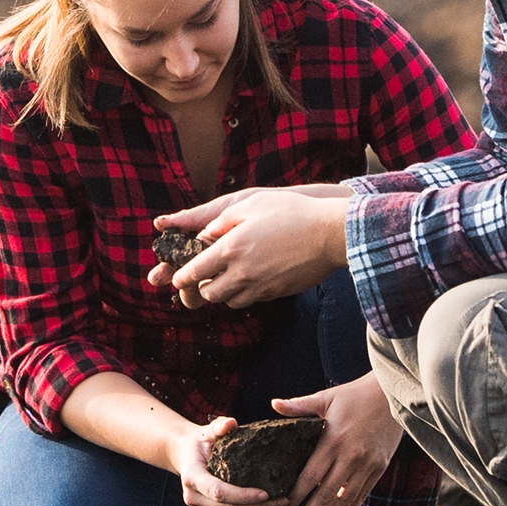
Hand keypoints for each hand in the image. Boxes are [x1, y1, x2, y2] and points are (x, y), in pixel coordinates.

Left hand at [147, 187, 351, 308]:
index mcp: (231, 248)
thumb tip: (204, 235)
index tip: (177, 277)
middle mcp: (242, 272)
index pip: (193, 272)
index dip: (181, 277)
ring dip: (222, 292)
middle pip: (208, 294)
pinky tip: (249, 278)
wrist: (329, 234)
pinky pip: (250, 300)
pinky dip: (243, 294)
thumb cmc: (292, 212)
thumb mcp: (251, 204)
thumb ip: (222, 221)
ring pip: (228, 301)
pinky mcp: (275, 293)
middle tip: (203, 277)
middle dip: (201, 287)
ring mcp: (260, 286)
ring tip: (226, 277)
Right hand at [169, 416, 291, 505]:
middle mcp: (193, 497)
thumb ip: (219, 426)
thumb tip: (232, 422)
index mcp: (192, 477)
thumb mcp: (209, 430)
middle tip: (285, 503)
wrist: (185, 454)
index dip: (242, 495)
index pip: (219, 492)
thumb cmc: (201, 440)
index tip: (266, 493)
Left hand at [272, 376, 403, 505]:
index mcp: (334, 440)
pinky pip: (363, 494)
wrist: (391, 395)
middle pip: (327, 493)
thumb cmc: (354, 395)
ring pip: (346, 499)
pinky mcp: (379, 467)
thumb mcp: (326, 398)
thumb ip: (299, 406)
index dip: (298, 493)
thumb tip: (274, 404)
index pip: (312, 474)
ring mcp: (367, 464)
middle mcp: (351, 456)